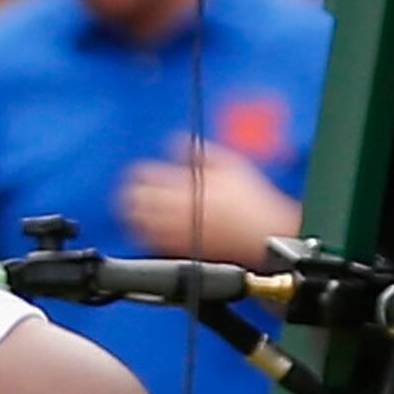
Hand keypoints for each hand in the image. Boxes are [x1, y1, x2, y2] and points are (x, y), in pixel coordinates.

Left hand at [118, 143, 293, 258]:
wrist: (264, 238)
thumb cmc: (252, 202)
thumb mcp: (230, 164)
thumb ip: (198, 151)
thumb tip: (175, 141)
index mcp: (185, 184)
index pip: (142, 175)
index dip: (137, 173)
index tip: (137, 174)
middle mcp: (177, 209)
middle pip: (134, 201)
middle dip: (129, 195)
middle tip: (130, 194)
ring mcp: (177, 232)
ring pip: (137, 225)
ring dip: (132, 217)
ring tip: (133, 213)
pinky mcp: (182, 251)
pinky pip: (151, 244)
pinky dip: (146, 237)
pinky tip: (148, 233)